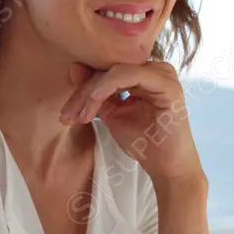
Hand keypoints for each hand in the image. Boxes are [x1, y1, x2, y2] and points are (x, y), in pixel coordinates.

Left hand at [60, 61, 201, 181]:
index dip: (82, 89)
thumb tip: (74, 67)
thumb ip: (95, 93)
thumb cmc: (144, 142)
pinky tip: (94, 100)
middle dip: (83, 93)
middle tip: (67, 116)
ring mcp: (164, 74)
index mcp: (145, 74)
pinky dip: (107, 86)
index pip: (106, 72)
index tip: (66, 113)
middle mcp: (156, 69)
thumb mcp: (112, 114)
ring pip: (115, 72)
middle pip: (109, 71)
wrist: (167, 166)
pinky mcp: (167, 84)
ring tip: (79, 115)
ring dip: (91, 92)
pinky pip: (129, 75)